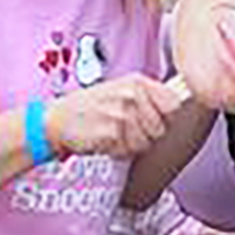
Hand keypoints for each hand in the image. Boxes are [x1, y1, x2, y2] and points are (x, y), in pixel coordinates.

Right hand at [46, 77, 183, 158]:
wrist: (56, 120)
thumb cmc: (90, 107)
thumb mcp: (120, 90)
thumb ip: (148, 97)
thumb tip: (178, 106)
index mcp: (138, 81)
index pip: (173, 104)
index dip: (165, 118)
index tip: (152, 120)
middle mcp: (132, 94)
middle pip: (161, 128)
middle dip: (145, 135)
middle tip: (122, 129)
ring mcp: (122, 112)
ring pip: (146, 143)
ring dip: (130, 145)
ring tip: (113, 134)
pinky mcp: (112, 131)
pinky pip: (128, 151)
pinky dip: (118, 152)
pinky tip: (104, 141)